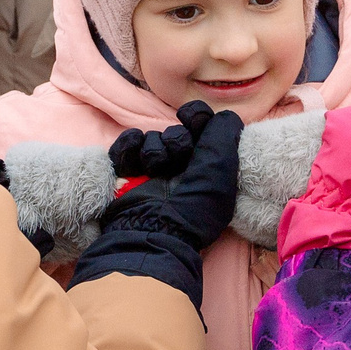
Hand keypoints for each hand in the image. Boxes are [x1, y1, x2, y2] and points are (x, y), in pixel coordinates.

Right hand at [72, 102, 244, 308]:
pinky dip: (130, 146)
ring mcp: (151, 172)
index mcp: (206, 170)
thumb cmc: (192, 205)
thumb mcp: (221, 168)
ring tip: (153, 169)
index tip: (193, 120)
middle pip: (176, 132)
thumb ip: (225, 132)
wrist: (150, 232)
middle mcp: (180, 170)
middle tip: (176, 159)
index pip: (202, 126)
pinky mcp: (125, 172)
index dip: (197, 117)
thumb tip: (223, 116)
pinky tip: (134, 161)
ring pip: (152, 138)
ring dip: (154, 150)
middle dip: (176, 141)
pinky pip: (128, 143)